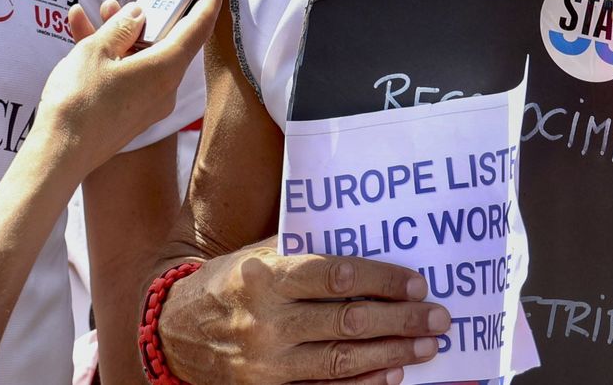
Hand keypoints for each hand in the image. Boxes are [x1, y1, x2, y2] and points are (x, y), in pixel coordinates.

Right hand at [40, 0, 218, 177]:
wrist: (57, 156)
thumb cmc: (77, 104)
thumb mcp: (95, 51)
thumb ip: (120, 28)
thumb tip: (137, 14)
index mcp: (165, 69)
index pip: (197, 29)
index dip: (208, 3)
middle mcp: (165, 88)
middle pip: (168, 42)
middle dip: (151, 15)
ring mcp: (149, 104)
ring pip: (142, 57)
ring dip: (123, 34)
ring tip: (98, 11)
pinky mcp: (131, 114)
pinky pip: (129, 75)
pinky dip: (112, 57)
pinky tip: (83, 35)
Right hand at [159, 240, 449, 383]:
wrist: (174, 329)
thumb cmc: (231, 282)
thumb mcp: (260, 254)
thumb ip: (306, 252)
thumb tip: (371, 242)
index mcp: (268, 276)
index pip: (338, 276)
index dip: (383, 280)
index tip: (417, 282)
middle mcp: (267, 320)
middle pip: (348, 321)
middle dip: (401, 320)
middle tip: (438, 317)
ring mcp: (267, 361)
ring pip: (342, 360)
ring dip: (392, 354)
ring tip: (427, 347)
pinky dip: (362, 382)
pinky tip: (392, 373)